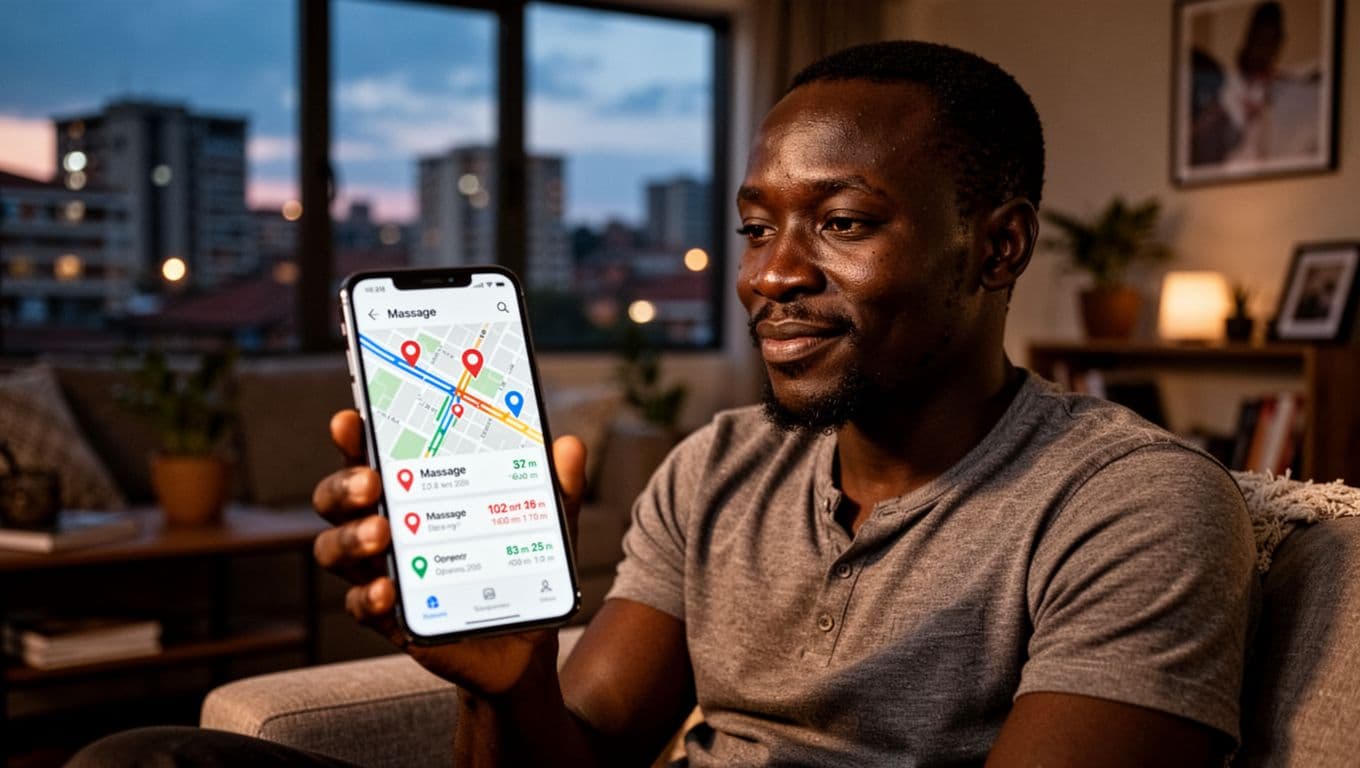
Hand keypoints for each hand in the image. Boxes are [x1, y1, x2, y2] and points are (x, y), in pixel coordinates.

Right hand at [311, 409, 585, 694]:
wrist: (525, 642)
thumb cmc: (520, 566)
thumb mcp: (545, 524)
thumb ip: (556, 487)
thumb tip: (569, 446)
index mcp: (414, 491)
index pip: (371, 455)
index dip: (353, 437)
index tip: (351, 418)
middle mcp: (386, 526)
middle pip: (337, 499)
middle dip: (344, 484)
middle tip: (372, 481)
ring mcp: (383, 571)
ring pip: (335, 550)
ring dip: (350, 538)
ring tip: (382, 532)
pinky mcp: (391, 617)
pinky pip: (361, 606)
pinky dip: (367, 596)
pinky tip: (386, 589)